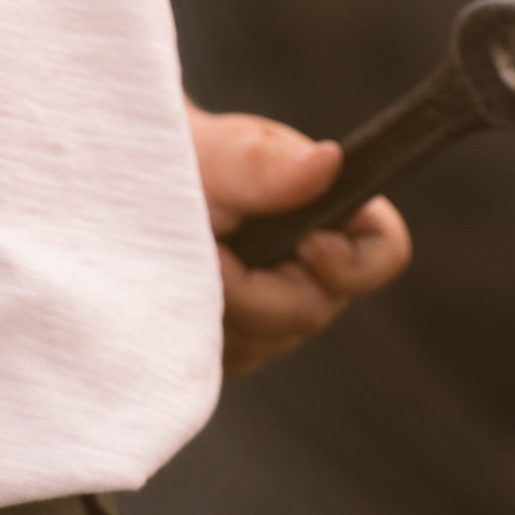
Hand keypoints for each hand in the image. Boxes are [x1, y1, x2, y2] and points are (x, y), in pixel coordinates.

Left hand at [190, 102, 411, 378]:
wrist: (130, 186)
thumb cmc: (183, 156)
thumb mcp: (218, 155)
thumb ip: (265, 165)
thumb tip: (328, 161)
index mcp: (336, 216)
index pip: (384, 252)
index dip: (348, 260)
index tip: (301, 243)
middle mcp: (316, 275)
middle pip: (310, 312)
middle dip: (250, 285)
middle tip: (201, 244)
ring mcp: (276, 319)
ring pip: (263, 342)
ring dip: (215, 304)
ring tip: (182, 256)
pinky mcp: (233, 347)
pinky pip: (225, 359)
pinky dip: (195, 327)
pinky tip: (171, 289)